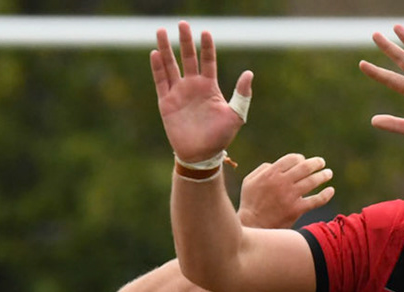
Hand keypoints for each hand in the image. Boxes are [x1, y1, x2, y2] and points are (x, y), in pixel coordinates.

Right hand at [151, 23, 252, 163]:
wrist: (201, 155)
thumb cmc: (220, 137)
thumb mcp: (236, 115)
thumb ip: (242, 95)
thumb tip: (249, 72)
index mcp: (210, 86)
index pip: (208, 60)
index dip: (207, 46)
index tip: (205, 32)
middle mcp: (193, 86)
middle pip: (187, 57)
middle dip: (184, 41)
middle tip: (182, 23)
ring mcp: (179, 93)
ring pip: (170, 66)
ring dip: (165, 49)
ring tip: (161, 31)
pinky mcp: (166, 103)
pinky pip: (161, 82)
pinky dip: (157, 68)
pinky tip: (155, 54)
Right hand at [237, 153, 335, 229]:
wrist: (252, 226)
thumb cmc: (250, 203)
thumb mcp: (249, 181)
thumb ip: (263, 169)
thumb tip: (276, 164)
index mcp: (271, 173)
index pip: (293, 159)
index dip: (300, 159)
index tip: (303, 162)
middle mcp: (282, 182)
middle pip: (305, 167)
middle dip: (316, 163)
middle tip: (321, 163)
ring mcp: (290, 196)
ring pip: (313, 181)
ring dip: (323, 175)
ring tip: (328, 173)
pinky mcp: (296, 209)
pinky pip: (316, 200)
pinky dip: (326, 195)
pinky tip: (330, 191)